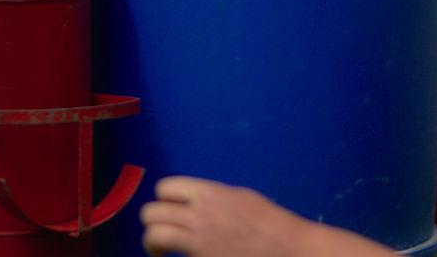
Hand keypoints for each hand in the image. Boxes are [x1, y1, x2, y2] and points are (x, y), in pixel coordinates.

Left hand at [140, 177, 316, 256]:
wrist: (285, 247)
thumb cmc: (269, 222)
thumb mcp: (241, 198)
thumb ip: (215, 198)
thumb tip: (193, 202)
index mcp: (211, 193)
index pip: (166, 187)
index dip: (164, 198)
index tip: (172, 210)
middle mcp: (199, 213)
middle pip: (151, 211)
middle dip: (153, 222)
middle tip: (165, 231)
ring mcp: (197, 239)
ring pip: (152, 234)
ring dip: (153, 242)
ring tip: (163, 249)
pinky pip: (168, 253)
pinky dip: (165, 255)